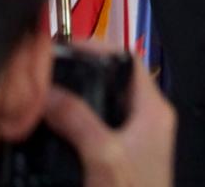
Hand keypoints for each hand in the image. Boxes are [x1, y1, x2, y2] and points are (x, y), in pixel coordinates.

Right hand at [43, 44, 176, 186]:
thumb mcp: (103, 155)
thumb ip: (77, 120)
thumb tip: (49, 91)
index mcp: (156, 110)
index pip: (130, 62)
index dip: (100, 49)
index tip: (67, 47)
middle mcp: (153, 119)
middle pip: (117, 81)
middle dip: (85, 74)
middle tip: (51, 72)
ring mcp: (143, 138)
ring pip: (109, 105)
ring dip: (82, 99)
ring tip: (50, 95)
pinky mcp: (130, 156)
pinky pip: (105, 127)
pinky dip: (84, 121)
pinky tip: (61, 127)